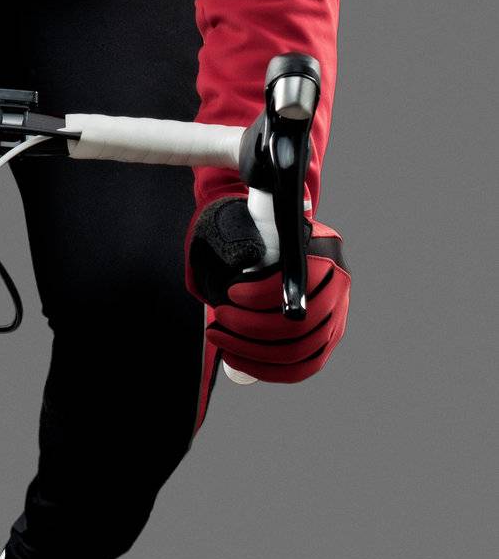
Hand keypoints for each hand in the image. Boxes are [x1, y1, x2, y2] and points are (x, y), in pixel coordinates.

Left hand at [186, 195, 349, 383]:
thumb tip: (261, 187)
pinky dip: (271, 371)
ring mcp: (340, 315)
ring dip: (254, 353)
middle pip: (299, 323)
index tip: (229, 295)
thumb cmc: (265, 231)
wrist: (285, 241)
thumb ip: (261, 213)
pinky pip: (305, 366)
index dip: (263, 296)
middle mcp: (341, 283)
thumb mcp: (263, 215)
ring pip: (300, 349)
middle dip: (250, 328)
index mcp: (326, 250)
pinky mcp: (330, 339)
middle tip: (217, 320)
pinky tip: (240, 363)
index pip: (299, 281)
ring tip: (220, 339)